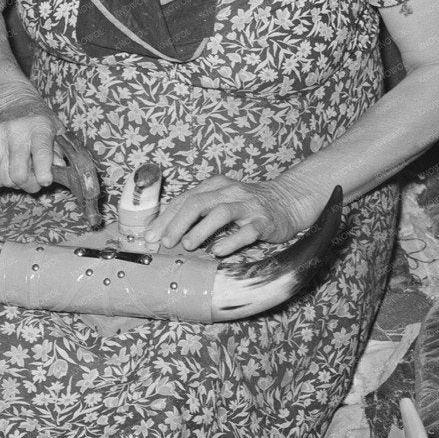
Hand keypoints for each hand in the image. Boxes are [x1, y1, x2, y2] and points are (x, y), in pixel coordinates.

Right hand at [0, 95, 63, 192]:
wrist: (10, 101)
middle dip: (30, 185)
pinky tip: (8, 169)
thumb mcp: (54, 129)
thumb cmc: (37, 120)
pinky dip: (2, 181)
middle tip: (35, 181)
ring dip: (16, 184)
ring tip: (22, 173)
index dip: (44, 175)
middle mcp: (16, 131)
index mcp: (39, 127)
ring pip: (5, 180)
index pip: (41, 155)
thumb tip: (59, 169)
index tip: (46, 180)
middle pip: (19, 175)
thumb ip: (59, 151)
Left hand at [145, 173, 319, 257]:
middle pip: (198, 202)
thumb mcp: (222, 201)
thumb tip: (166, 233)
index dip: (165, 218)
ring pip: (220, 213)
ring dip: (200, 230)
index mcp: (216, 186)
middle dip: (177, 223)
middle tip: (164, 242)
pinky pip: (247, 231)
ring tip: (186, 245)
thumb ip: (198, 212)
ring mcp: (249, 206)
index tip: (150, 236)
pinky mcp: (264, 221)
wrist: (288, 201)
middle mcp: (230, 192)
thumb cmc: (247, 205)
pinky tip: (218, 251)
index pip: (184, 199)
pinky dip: (231, 240)